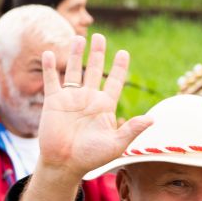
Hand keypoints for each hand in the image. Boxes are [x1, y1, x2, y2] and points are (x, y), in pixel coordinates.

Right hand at [36, 33, 151, 177]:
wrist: (64, 164)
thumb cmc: (91, 157)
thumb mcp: (115, 144)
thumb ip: (132, 129)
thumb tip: (153, 119)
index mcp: (104, 106)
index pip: (114, 82)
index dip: (119, 68)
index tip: (123, 53)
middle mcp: (88, 99)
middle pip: (94, 70)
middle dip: (97, 53)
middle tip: (99, 36)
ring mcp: (70, 98)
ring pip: (73, 70)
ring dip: (75, 54)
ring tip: (78, 38)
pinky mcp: (53, 101)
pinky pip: (51, 80)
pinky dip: (49, 67)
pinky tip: (48, 53)